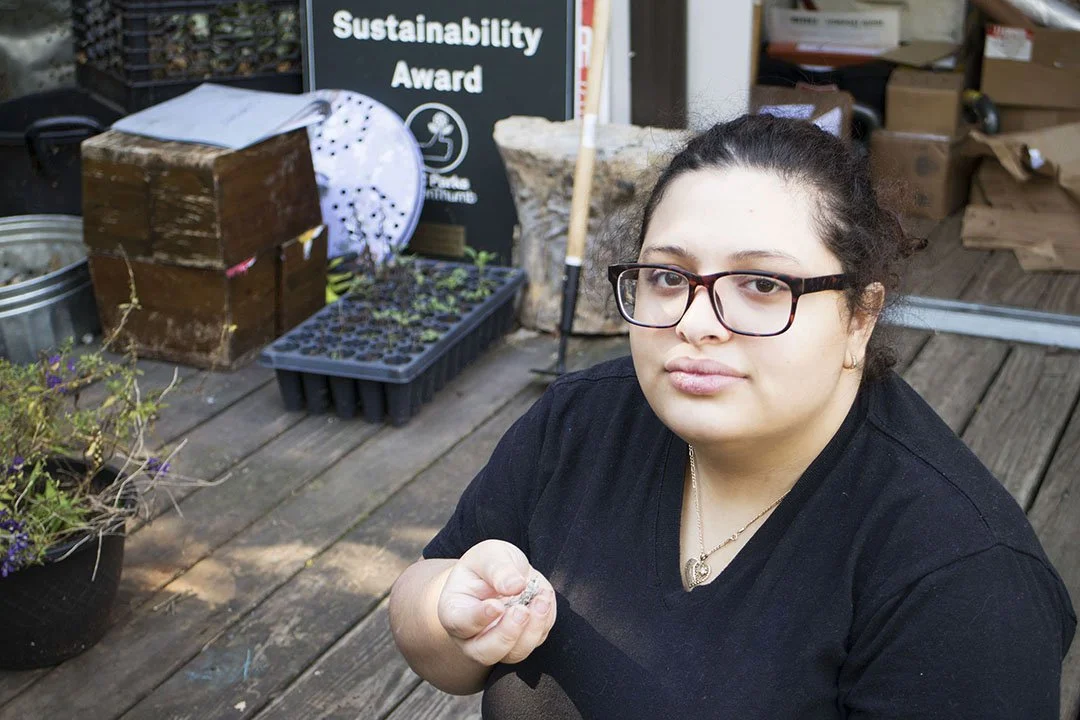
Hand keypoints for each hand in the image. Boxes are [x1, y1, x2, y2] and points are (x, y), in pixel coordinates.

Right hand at [437, 539, 556, 665]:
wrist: (502, 573)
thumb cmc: (487, 564)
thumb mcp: (488, 555)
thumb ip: (498, 568)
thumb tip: (515, 586)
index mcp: (454, 612)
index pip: (461, 624)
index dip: (479, 618)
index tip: (497, 605)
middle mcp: (472, 636)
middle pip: (485, 652)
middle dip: (507, 634)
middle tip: (522, 611)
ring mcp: (498, 644)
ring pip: (514, 653)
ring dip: (532, 630)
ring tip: (541, 600)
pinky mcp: (522, 642)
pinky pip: (535, 641)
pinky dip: (544, 622)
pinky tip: (544, 598)